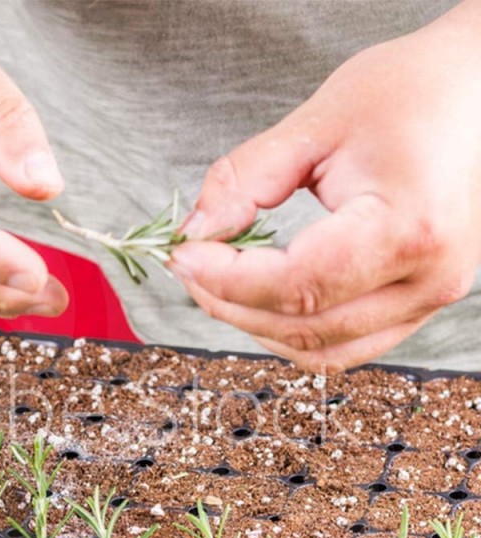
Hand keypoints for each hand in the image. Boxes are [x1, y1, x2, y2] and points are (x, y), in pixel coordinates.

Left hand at [170, 2, 480, 371]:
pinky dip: (290, 330)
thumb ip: (246, 181)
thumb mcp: (317, 123)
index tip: (181, 255)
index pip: (296, 284)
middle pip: (303, 325)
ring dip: (255, 324)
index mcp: (409, 228)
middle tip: (189, 266)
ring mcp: (429, 298)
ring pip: (319, 349)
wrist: (474, 93)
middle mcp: (428, 278)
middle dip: (230, 303)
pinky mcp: (417, 304)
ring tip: (216, 282)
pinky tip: (258, 297)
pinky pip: (342, 344)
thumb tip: (196, 232)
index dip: (226, 279)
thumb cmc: (407, 93)